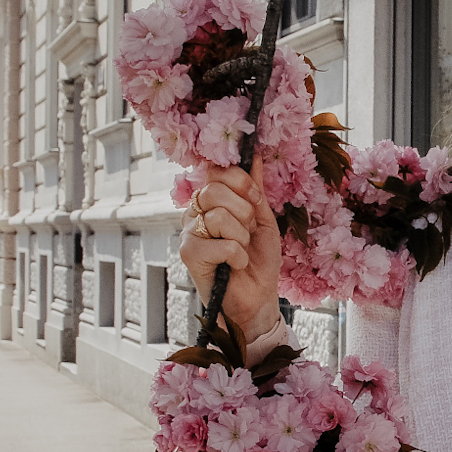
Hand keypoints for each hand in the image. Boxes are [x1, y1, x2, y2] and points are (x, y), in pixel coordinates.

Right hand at [179, 157, 282, 343]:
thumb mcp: (263, 218)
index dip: (241, 181)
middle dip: (243, 211)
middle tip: (248, 230)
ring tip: (242, 250)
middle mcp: (195, 212)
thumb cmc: (259, 259)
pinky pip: (220, 243)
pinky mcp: (188, 254)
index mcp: (212, 200)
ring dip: (242, 236)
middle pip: (213, 190)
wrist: (257, 297)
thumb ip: (255, 187)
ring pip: (218, 216)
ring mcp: (189, 232)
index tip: (256, 199)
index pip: (217, 171)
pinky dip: (238, 256)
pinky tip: (236, 265)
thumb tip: (255, 153)